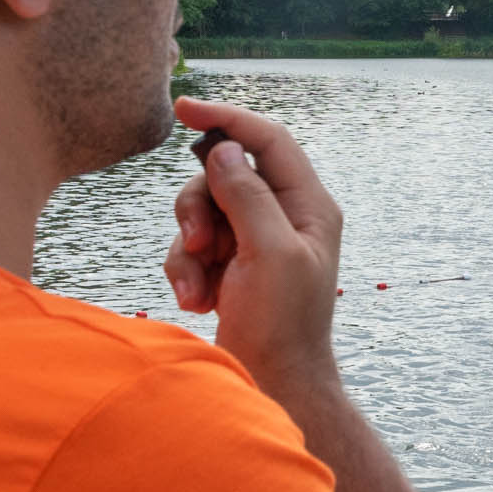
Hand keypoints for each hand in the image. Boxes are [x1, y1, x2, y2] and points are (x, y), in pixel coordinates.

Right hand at [164, 98, 343, 391]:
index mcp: (309, 206)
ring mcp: (253, 241)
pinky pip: (189, 246)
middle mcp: (284, 216)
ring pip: (200, 211)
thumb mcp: (269, 254)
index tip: (183, 107)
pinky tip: (199, 304)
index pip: (269, 140)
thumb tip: (226, 147)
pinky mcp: (228, 265)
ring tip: (198, 290)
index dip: (227, 118)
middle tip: (200, 244)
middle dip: (199, 207)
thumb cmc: (282, 325)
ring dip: (188, 249)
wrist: (272, 384)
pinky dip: (186, 272)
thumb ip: (248, 196)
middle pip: (223, 174)